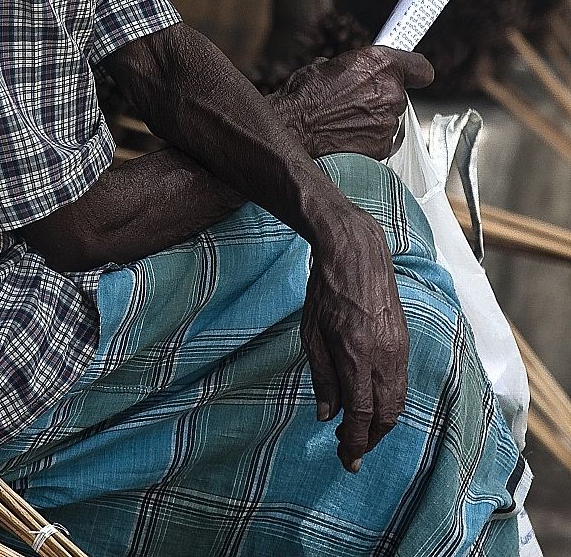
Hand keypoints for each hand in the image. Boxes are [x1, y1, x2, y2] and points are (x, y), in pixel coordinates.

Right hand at [269, 46, 432, 160]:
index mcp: (380, 63)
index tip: (408, 75)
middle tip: (355, 99)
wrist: (293, 128)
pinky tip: (346, 134)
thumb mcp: (328, 66)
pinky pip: (382, 139)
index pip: (421, 68)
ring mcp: (389, 121)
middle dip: (381, 97)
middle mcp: (391, 92)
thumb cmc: (304, 96)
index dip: (412, 73)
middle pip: (399, 95)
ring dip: (374, 119)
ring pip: (390, 118)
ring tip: (344, 119)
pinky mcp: (383, 146)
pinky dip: (369, 138)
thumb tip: (359, 73)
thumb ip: (355, 67)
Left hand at [303, 201, 408, 471]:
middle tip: (352, 449)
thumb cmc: (325, 291)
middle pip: (386, 415)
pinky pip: (401, 381)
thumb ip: (322, 377)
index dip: (356, 443)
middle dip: (371, 439)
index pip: (362, 415)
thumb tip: (327, 416)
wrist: (357, 254)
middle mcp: (384, 357)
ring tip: (361, 428)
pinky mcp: (404, 339)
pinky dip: (390, 399)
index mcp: (357, 357)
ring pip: (398, 400)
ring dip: (383, 422)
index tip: (348, 461)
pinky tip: (372, 399)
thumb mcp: (311, 334)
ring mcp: (398, 348)